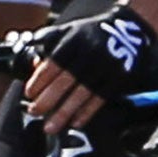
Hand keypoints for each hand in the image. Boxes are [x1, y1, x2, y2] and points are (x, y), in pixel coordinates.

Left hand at [25, 4, 156, 133]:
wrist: (128, 29)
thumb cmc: (91, 32)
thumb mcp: (68, 30)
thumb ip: (48, 44)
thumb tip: (33, 65)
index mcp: (74, 39)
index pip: (53, 62)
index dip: (40, 80)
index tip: (29, 93)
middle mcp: (90, 51)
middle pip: (66, 80)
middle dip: (48, 99)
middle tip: (35, 112)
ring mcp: (105, 65)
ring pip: (82, 93)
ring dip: (64, 112)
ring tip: (51, 126)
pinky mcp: (118, 77)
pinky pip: (100, 98)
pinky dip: (87, 112)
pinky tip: (76, 122)